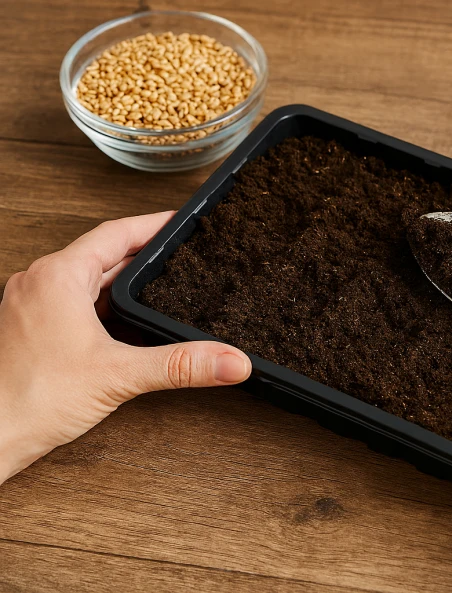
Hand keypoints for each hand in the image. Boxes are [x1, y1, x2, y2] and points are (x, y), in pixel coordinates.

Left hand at [0, 212, 251, 483]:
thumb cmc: (30, 401)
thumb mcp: (121, 376)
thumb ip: (183, 365)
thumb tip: (231, 360)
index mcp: (57, 276)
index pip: (116, 233)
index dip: (153, 225)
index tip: (180, 221)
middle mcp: (37, 283)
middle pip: (102, 255)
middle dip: (143, 257)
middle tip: (180, 256)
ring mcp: (30, 305)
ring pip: (86, 280)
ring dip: (121, 284)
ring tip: (159, 287)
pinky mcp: (29, 328)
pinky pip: (72, 303)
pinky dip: (102, 307)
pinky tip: (123, 326)